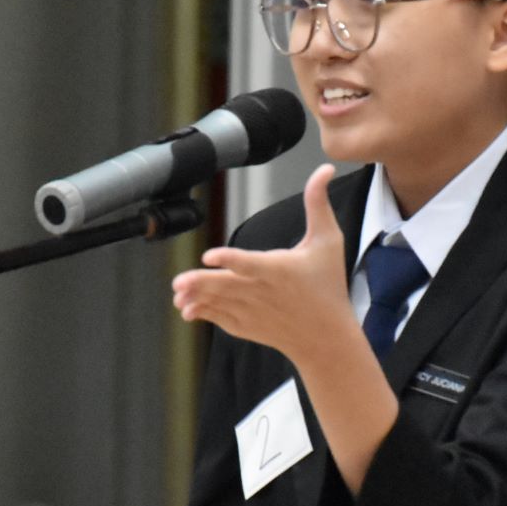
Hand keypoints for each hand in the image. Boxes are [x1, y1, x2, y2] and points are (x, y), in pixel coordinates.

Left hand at [170, 165, 357, 363]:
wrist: (326, 337)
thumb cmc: (328, 285)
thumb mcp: (329, 241)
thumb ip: (318, 203)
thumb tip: (324, 168)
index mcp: (279, 270)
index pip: (251, 263)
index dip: (230, 259)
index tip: (209, 256)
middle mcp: (263, 292)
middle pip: (227, 286)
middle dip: (202, 284)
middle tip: (179, 281)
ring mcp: (253, 312)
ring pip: (219, 302)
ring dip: (196, 296)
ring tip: (178, 291)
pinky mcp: (247, 326)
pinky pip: (220, 318)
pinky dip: (203, 312)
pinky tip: (187, 306)